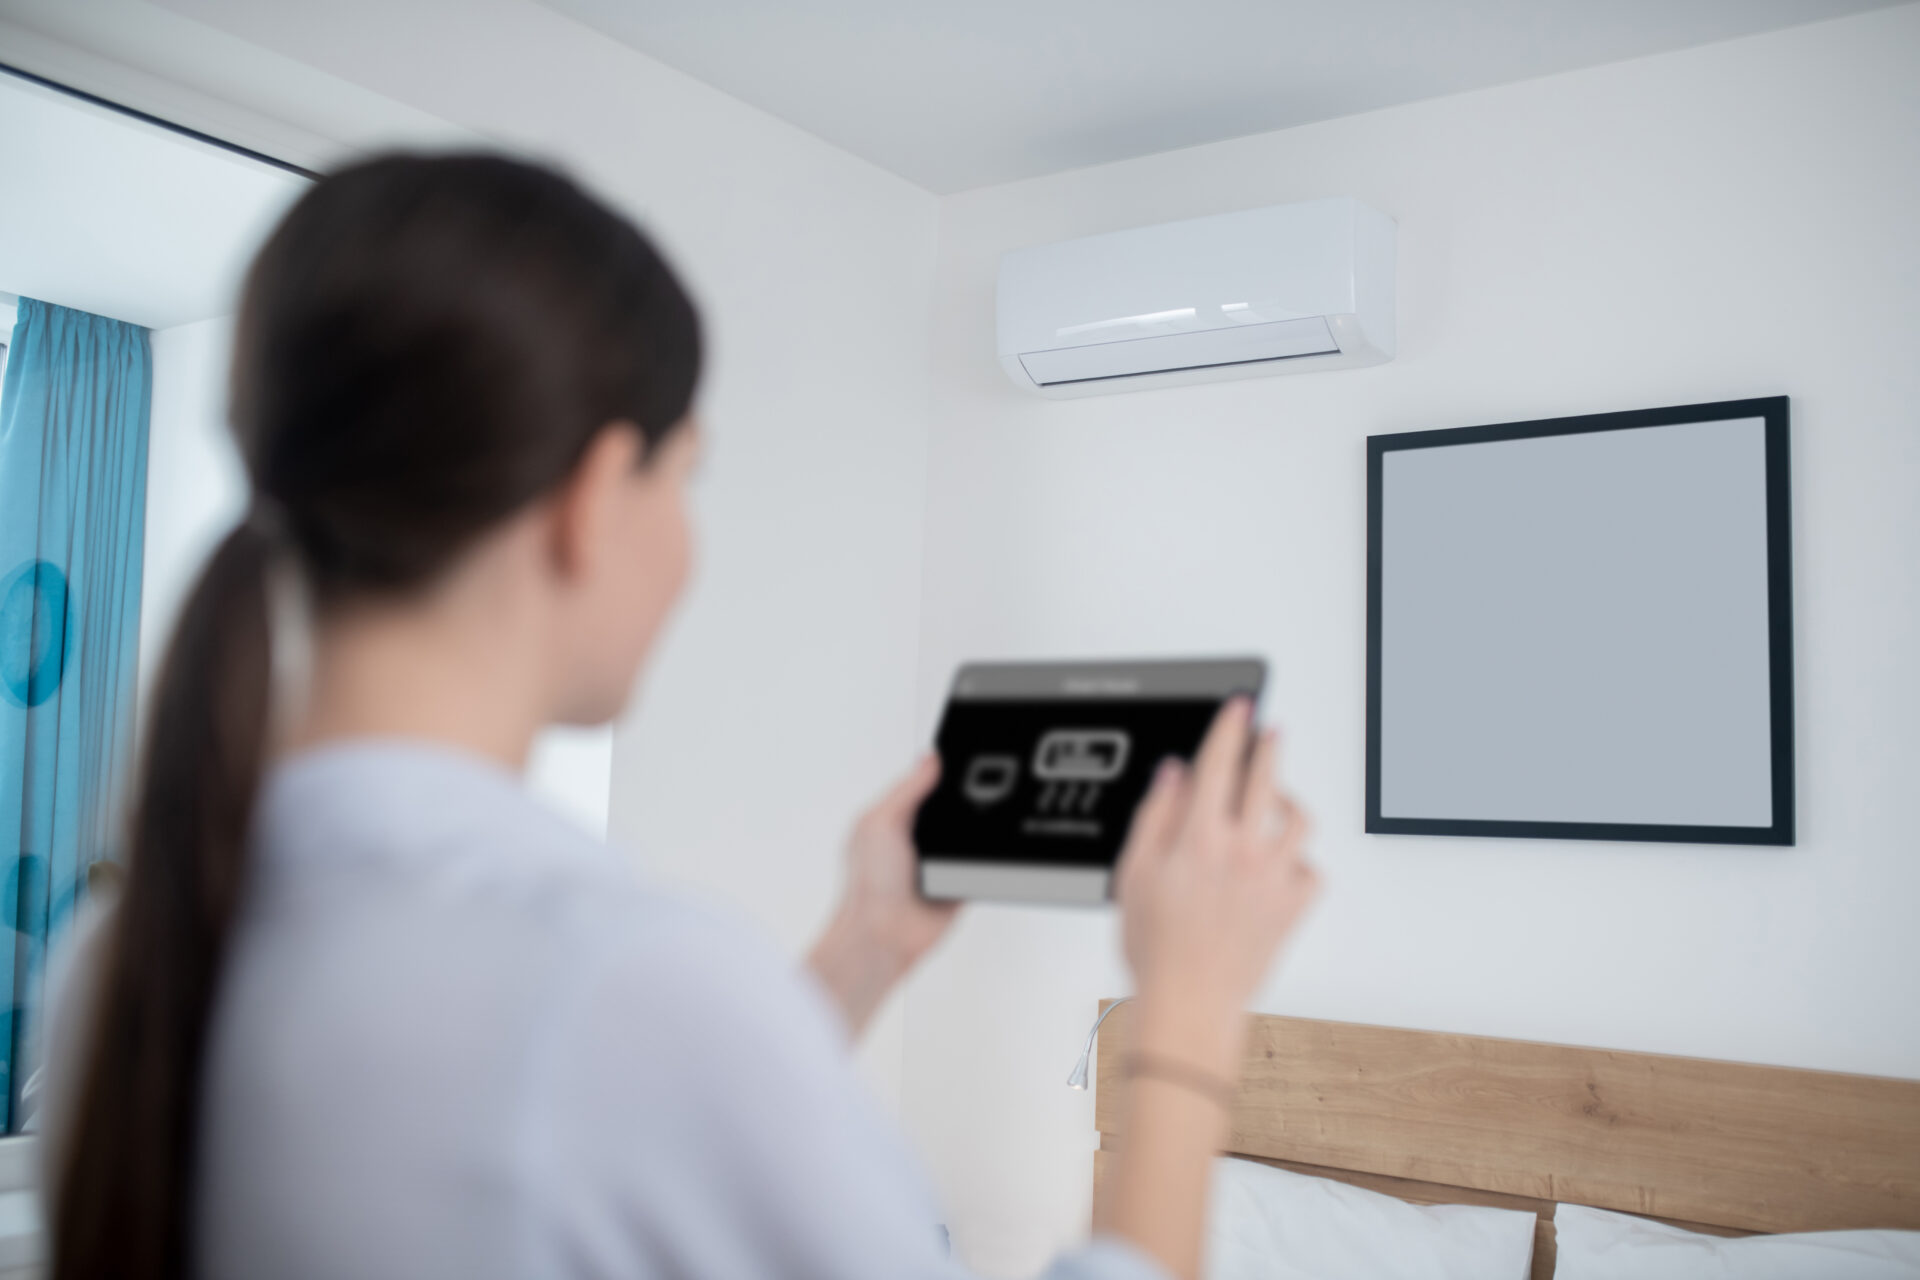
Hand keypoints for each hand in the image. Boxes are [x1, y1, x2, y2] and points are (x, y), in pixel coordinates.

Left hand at [806, 755, 959, 1037]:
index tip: (963, 760)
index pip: (925, 784)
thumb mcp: (881, 822)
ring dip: (976, 833)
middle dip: (966, 802)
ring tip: (978, 830)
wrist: (883, 938)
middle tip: (982, 793)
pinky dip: (987, 860)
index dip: (943, 772)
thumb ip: (907, 789)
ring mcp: (939, 862)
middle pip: (953, 807)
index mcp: (894, 818)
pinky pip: (982, 865)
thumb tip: (930, 758)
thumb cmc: (868, 886)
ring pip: (970, 835)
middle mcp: (917, 838)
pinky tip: (982, 855)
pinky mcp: (959, 883)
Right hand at [1114, 699, 1318, 1072]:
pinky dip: (1300, 861)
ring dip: (1288, 800)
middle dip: (1269, 746)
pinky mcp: (1294, 908)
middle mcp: (1243, 851)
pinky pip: (1311, 870)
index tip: (1238, 707)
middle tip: (1269, 732)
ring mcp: (1274, 878)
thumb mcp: (1134, 874)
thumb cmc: (1156, 948)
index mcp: (1200, 837)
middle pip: (1266, 778)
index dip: (1230, 727)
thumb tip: (1174, 776)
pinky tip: (1283, 862)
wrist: (1190, 1002)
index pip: (1220, 763)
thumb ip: (1155, 817)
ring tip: (1278, 798)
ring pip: (1298, 820)